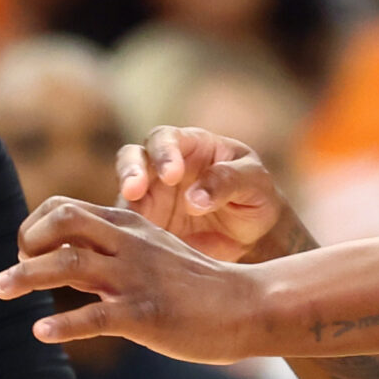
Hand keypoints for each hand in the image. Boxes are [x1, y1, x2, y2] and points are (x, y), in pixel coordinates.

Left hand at [0, 197, 272, 362]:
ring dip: (26, 278)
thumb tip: (54, 262)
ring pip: (69, 264)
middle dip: (26, 243)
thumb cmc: (194, 286)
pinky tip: (40, 334)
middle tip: (8, 273)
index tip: (23, 253)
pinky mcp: (146, 314)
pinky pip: (96, 317)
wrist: (249, 307)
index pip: (65, 208)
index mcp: (128, 226)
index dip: (34, 227)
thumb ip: (103, 255)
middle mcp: (128, 244)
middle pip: (63, 222)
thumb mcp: (148, 256)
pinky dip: (63, 325)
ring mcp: (136, 277)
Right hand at [116, 126, 308, 264]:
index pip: (167, 138)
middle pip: (132, 157)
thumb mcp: (255, 183)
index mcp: (191, 146)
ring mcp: (149, 197)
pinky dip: (123, 231)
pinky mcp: (143, 226)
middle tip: (135, 191)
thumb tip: (194, 200)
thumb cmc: (254, 198)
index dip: (164, 152)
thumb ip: (228, 181)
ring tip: (132, 218)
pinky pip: (125, 226)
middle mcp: (162, 167)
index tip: (172, 176)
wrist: (252, 237)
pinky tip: (130, 241)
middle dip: (131, 171)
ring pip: (123, 193)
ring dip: (123, 203)